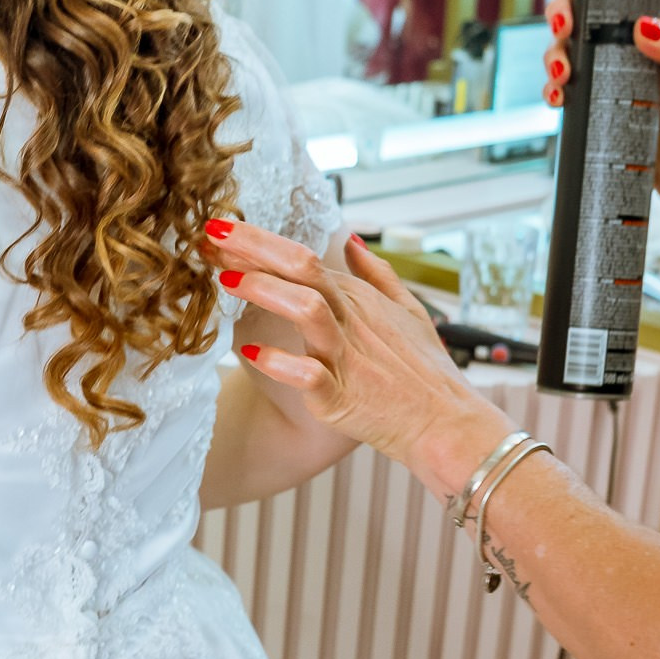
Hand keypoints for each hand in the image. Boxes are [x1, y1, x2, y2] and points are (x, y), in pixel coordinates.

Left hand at [212, 221, 501, 476]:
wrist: (447, 427)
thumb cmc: (425, 373)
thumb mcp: (409, 312)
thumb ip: (376, 275)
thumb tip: (350, 240)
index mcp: (360, 299)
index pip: (303, 258)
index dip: (259, 243)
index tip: (220, 231)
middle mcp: (352, 321)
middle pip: (302, 268)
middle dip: (255, 247)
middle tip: (212, 234)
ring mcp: (347, 358)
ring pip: (308, 310)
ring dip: (266, 291)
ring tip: (226, 279)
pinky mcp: (343, 398)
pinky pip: (310, 375)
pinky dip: (280, 364)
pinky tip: (248, 353)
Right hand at [543, 0, 659, 198]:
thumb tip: (643, 26)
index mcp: (650, 15)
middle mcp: (620, 32)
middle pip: (579, 0)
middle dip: (560, 8)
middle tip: (563, 29)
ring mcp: (599, 59)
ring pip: (561, 41)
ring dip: (552, 53)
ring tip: (563, 76)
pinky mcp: (585, 89)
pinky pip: (556, 80)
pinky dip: (550, 87)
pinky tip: (557, 99)